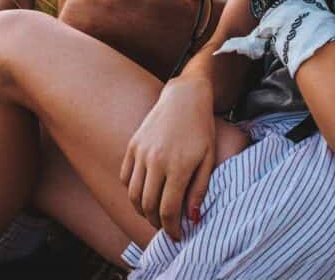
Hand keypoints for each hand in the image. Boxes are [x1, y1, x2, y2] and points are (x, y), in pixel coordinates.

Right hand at [120, 75, 215, 240]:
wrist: (185, 97)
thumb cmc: (201, 128)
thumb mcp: (208, 158)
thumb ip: (200, 190)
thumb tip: (193, 220)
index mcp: (178, 166)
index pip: (168, 211)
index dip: (171, 229)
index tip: (177, 236)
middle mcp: (156, 161)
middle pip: (148, 206)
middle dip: (157, 223)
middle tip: (166, 227)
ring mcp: (141, 152)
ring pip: (133, 195)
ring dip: (142, 210)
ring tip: (154, 214)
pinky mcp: (133, 145)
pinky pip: (126, 177)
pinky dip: (132, 191)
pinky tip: (144, 193)